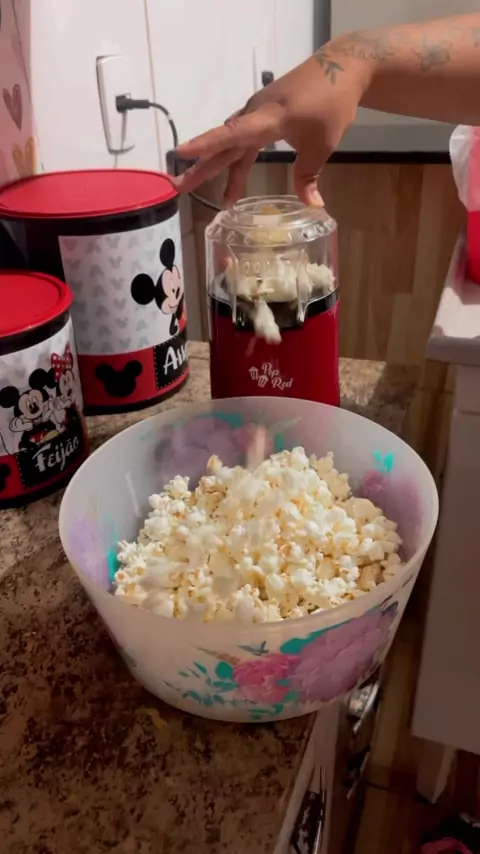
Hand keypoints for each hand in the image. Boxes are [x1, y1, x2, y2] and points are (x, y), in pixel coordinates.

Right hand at [174, 50, 371, 206]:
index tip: (180, 153)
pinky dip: (236, 157)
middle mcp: (255, 114)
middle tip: (180, 187)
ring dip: (221, 169)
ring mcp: (257, 111)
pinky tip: (234, 174)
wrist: (341, 68)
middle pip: (224, 144)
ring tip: (219, 199)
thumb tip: (312, 206)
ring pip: (233, 143)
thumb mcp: (322, 144)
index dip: (206, 145)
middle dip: (202, 168)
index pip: (231, 134)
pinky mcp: (263, 113)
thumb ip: (309, 175)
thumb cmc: (332, 103)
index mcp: (268, 118)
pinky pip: (242, 137)